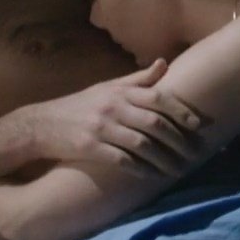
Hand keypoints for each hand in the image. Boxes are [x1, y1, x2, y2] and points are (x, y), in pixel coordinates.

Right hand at [12, 59, 208, 177]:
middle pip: (155, 123)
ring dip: (164, 159)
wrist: (41, 124)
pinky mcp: (89, 148)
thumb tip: (164, 63)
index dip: (181, 111)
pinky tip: (152, 176)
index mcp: (119, 91)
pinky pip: (122, 160)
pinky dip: (141, 169)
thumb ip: (137, 79)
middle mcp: (112, 107)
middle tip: (195, 154)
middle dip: (179, 140)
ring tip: (178, 170)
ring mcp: (101, 127)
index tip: (199, 125)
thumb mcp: (107, 87)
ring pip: (142, 144)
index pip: (158, 97)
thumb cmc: (80, 106)